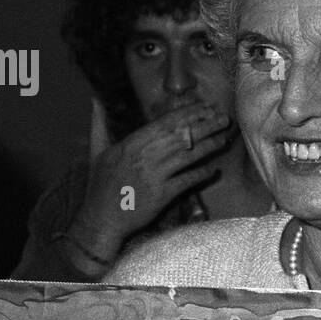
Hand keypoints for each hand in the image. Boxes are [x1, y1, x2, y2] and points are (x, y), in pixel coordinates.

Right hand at [70, 105, 235, 259]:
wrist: (101, 220)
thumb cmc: (100, 186)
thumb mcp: (97, 151)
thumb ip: (99, 124)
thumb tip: (95, 99)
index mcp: (130, 143)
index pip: (165, 123)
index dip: (188, 114)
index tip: (205, 107)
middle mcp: (144, 156)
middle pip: (181, 136)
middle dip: (205, 126)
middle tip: (223, 119)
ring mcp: (154, 176)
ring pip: (187, 156)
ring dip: (209, 147)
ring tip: (224, 139)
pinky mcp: (162, 195)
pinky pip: (187, 181)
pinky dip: (201, 174)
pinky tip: (214, 169)